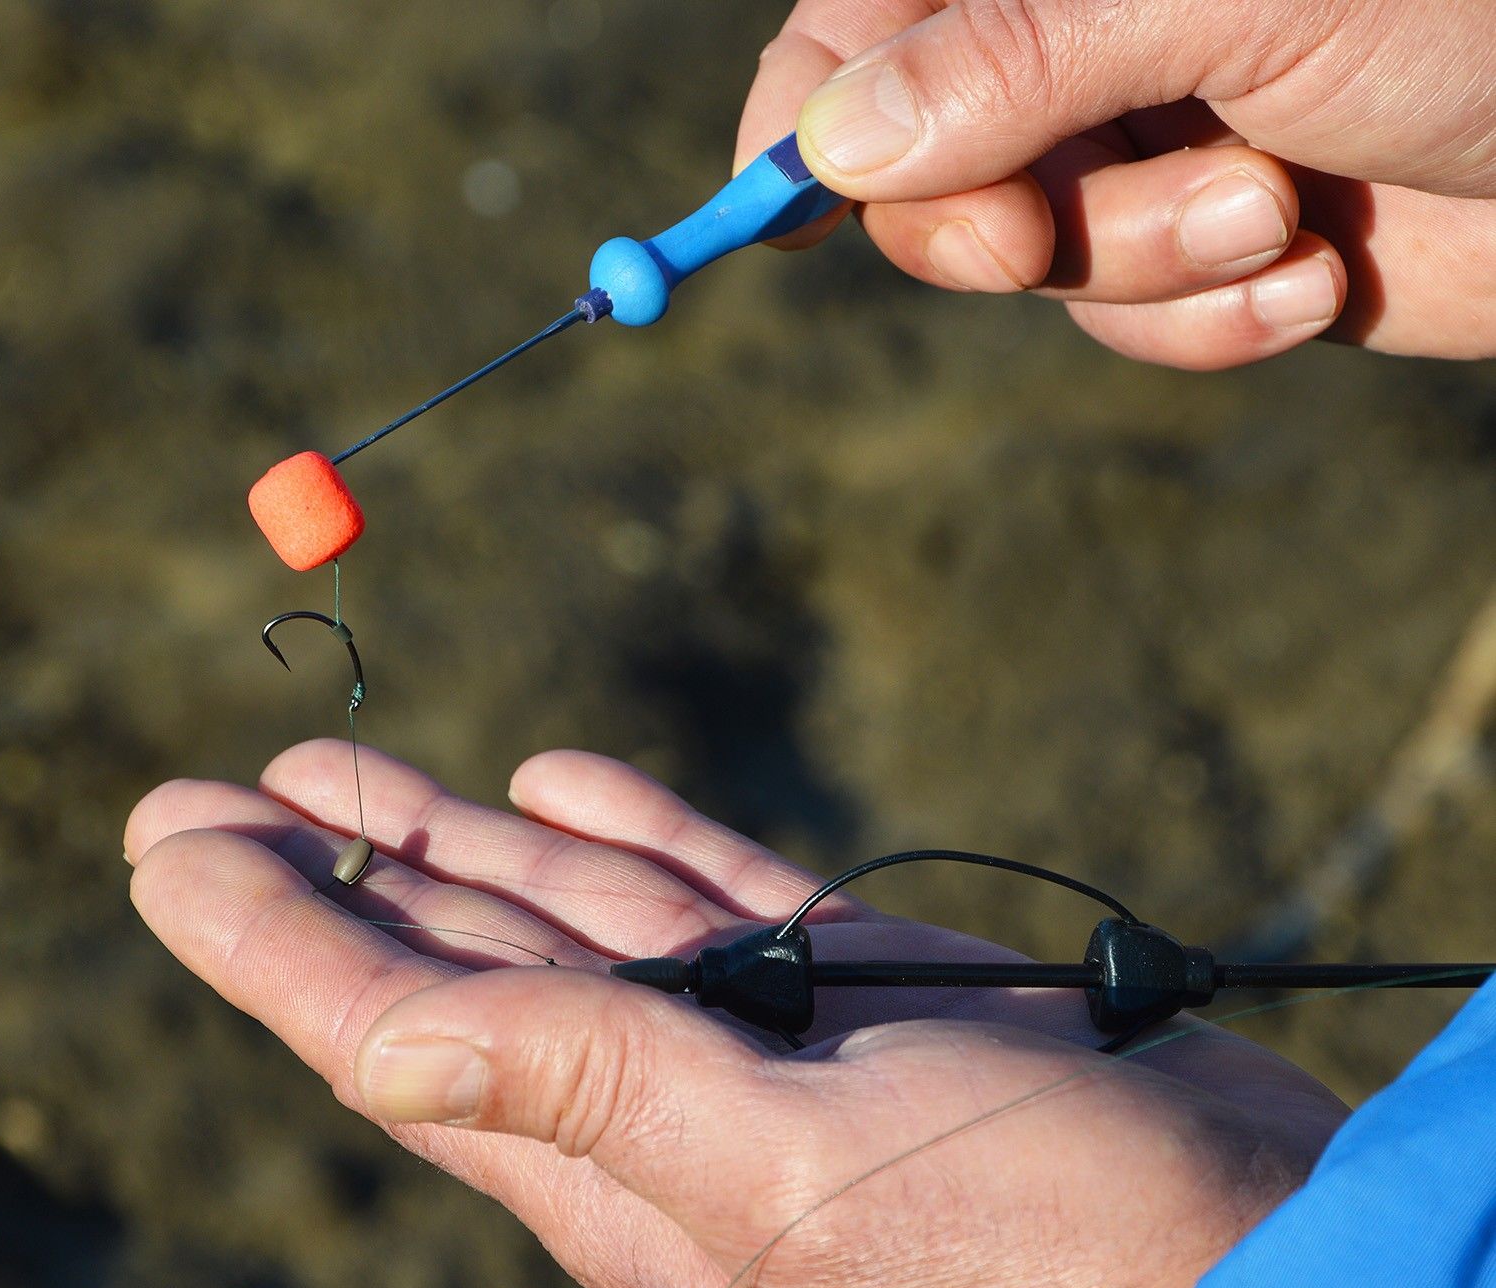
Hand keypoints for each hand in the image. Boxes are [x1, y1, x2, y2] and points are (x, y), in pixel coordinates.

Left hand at [126, 742, 1346, 1287]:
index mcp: (608, 1163)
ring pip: (565, 909)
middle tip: (218, 792)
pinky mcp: (847, 984)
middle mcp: (657, 1096)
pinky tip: (553, 784)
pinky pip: (701, 888)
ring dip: (453, 838)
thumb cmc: (1026, 1242)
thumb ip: (582, 1094)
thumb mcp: (779, 1176)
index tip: (166, 842)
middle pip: (454, 957)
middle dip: (332, 871)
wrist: (1232, 1249)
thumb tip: (376, 1050)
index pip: (387, 1030)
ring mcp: (754, 1030)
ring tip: (344, 773)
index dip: (265, 934)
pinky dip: (624, 829)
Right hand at [739, 0, 1495, 368]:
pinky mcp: (1198, 259)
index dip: (800, 127)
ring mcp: (1136, 157)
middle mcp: (1078, 53)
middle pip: (919, 176)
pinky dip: (1209, 326)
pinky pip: (1129, 328)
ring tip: (1275, 214)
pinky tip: (1308, 279)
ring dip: (1144, 267)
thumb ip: (1014, 56)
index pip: (854, 31)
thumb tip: (830, 147)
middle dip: (990, 224)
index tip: (786, 214)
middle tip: (1028, 241)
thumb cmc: (1465, 5)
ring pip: (1036, 269)